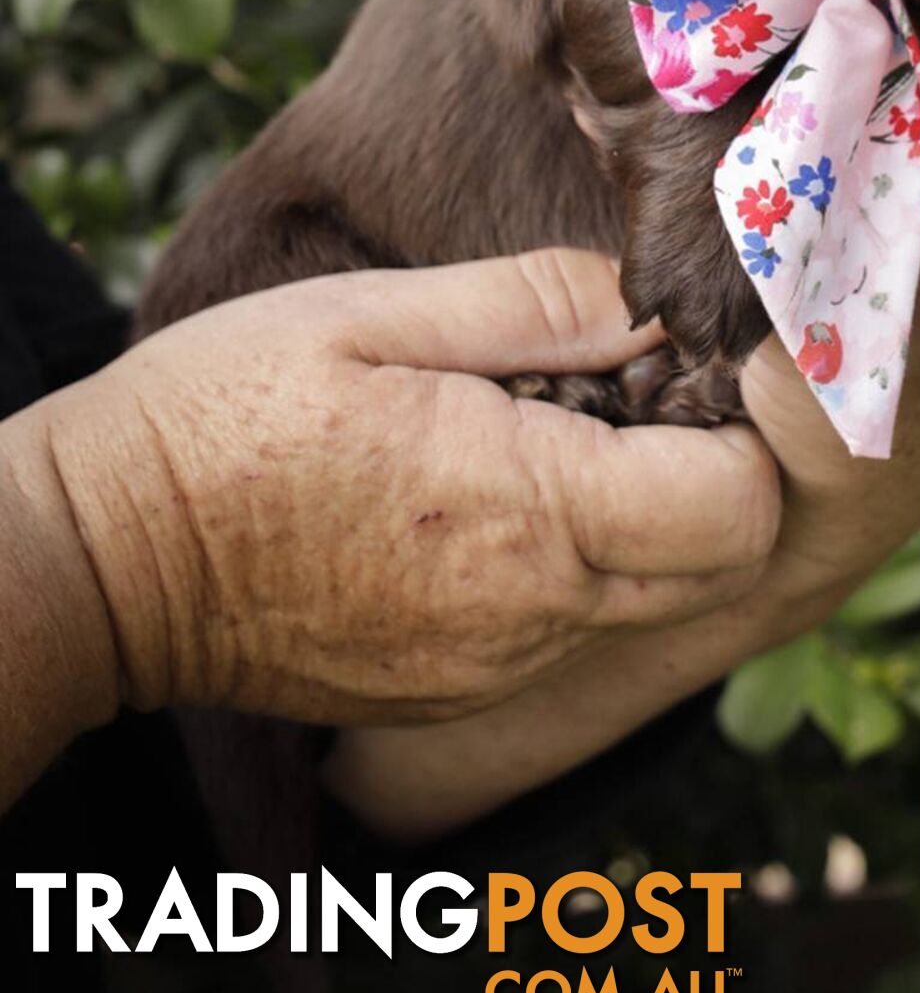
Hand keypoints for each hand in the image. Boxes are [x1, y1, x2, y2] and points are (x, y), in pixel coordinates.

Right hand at [25, 251, 781, 729]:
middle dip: (713, 478)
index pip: (738, 507)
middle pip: (722, 565)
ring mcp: (498, 668)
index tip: (677, 370)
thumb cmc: (233, 411)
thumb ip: (540, 303)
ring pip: (656, 602)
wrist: (108, 560)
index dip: (738, 433)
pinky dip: (578, 568)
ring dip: (646, 522)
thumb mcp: (380, 313)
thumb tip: (656, 300)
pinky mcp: (460, 693)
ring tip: (551, 439)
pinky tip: (497, 501)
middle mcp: (533, 613)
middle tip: (628, 396)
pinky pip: (576, 630)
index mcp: (525, 510)